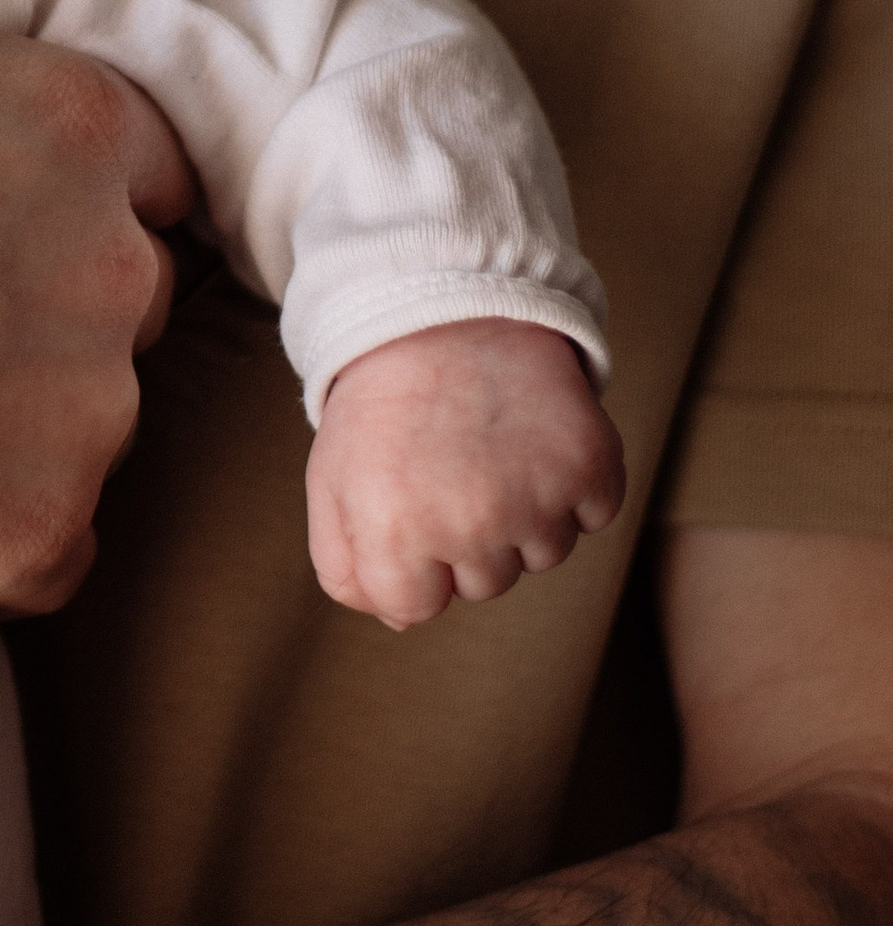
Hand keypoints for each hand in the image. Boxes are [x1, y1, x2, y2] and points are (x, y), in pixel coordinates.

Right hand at [0, 0, 191, 615]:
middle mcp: (110, 264)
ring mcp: (81, 413)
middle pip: (117, 277)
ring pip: (89, 405)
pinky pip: (54, 535)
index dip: (28, 167)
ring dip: (12, 400)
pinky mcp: (28, 534)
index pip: (126, 149)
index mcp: (72, 117)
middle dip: (32, 282)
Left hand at [307, 318, 625, 628]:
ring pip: (542, 555)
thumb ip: (346, 565)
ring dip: (523, 513)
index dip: (410, 560)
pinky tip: (535, 436)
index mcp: (393, 530)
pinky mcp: (591, 466)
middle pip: (483, 585)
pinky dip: (574, 484)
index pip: (414, 608)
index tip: (405, 506)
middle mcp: (469, 524)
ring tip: (489, 444)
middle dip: (464, 537)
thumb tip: (399, 618)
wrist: (444, 306)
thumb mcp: (331, 478)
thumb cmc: (383, 400)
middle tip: (446, 462)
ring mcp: (537, 497)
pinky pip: (594, 514)